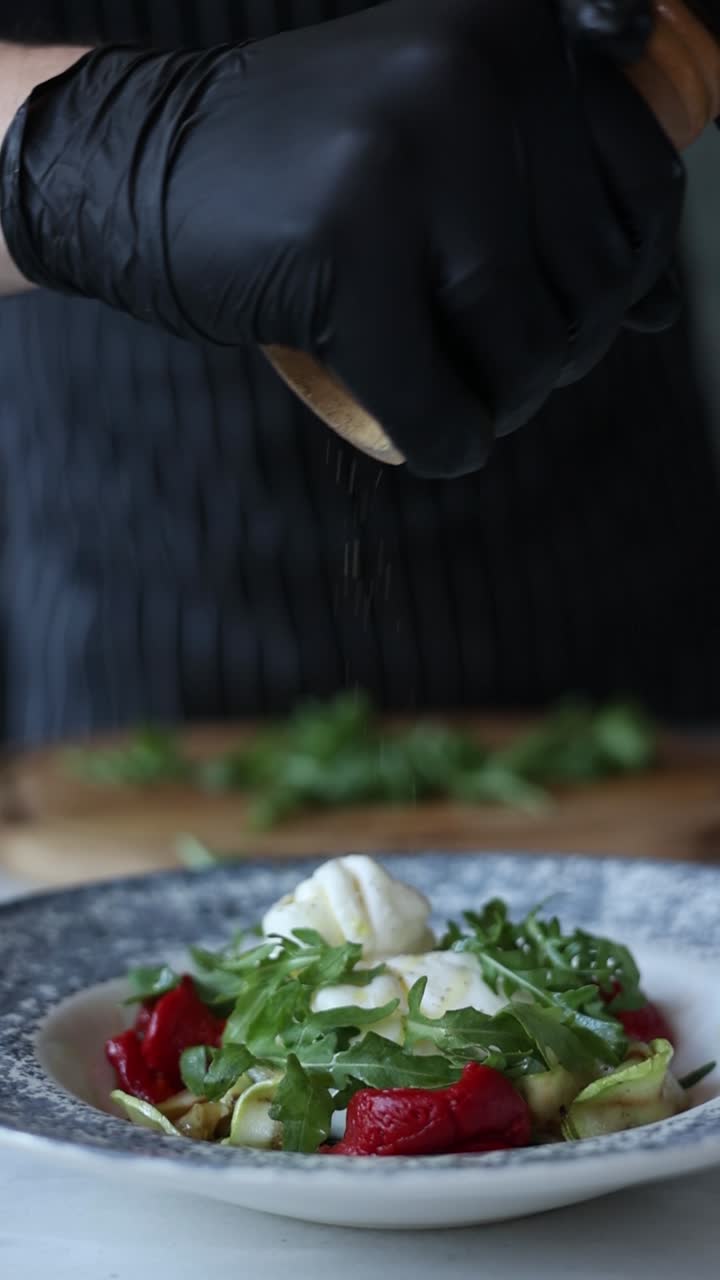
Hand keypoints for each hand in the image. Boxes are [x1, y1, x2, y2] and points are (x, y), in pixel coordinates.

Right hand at [0, 0, 683, 476]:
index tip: (573, 322)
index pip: (643, 190)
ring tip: (472, 410)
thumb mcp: (447, 146)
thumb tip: (664, 307)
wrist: (141, 169)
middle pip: (584, 281)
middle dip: (557, 360)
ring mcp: (407, 152)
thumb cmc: (310, 172)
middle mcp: (475, 69)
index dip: (625, 284)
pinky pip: (431, 392)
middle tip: (505, 380)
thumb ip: (554, 197)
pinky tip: (439, 450)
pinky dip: (444, 443)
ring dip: (506, 409)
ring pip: (519, 342)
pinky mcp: (346, 242)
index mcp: (515, 32)